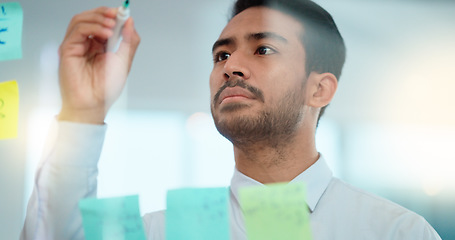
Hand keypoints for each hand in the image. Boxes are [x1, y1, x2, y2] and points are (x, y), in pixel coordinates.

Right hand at [58, 7, 139, 123]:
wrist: (94, 104)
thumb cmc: (106, 88)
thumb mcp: (124, 61)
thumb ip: (128, 41)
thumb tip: (130, 21)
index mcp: (99, 45)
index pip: (103, 22)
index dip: (113, 14)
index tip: (124, 11)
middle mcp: (86, 43)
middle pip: (90, 17)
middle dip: (105, 13)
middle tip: (118, 15)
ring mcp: (76, 45)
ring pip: (81, 19)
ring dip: (98, 18)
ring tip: (112, 25)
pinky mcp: (68, 49)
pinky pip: (77, 30)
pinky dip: (93, 27)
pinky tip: (106, 33)